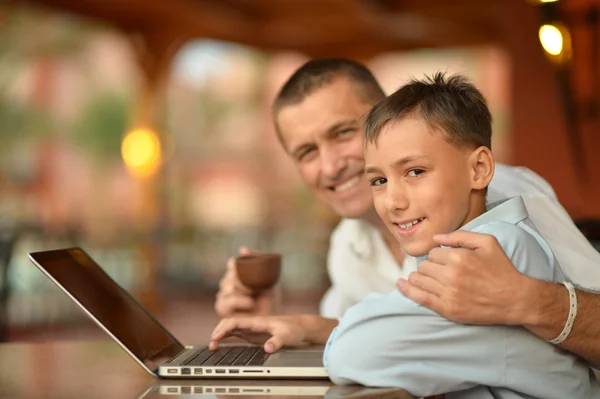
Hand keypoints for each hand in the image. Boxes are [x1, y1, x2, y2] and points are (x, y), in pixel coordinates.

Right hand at [209, 315, 313, 352]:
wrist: (300, 327)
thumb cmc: (294, 329)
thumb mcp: (287, 336)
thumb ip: (277, 342)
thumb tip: (267, 348)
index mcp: (258, 321)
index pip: (236, 321)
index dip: (224, 329)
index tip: (216, 337)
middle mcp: (252, 323)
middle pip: (230, 323)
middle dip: (219, 331)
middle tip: (212, 344)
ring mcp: (252, 328)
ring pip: (231, 328)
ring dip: (221, 335)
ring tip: (213, 346)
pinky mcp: (253, 334)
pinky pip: (236, 333)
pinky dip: (227, 337)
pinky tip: (222, 343)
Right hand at [214, 247, 278, 316]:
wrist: (272, 319)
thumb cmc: (270, 298)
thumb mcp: (268, 276)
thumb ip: (258, 259)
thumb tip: (242, 249)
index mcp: (236, 274)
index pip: (232, 263)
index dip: (240, 265)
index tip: (253, 272)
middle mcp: (227, 283)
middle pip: (229, 275)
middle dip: (243, 280)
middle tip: (257, 288)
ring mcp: (223, 296)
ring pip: (227, 286)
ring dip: (242, 290)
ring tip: (254, 295)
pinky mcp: (222, 309)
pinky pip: (225, 301)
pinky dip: (239, 301)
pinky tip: (250, 303)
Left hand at [397, 231, 534, 324]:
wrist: (516, 299)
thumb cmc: (502, 268)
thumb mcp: (487, 242)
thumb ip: (460, 236)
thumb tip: (436, 237)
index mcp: (459, 257)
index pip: (433, 252)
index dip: (439, 255)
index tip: (447, 260)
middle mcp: (451, 275)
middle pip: (424, 266)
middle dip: (430, 266)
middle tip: (440, 270)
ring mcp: (448, 294)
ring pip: (419, 280)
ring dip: (420, 277)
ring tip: (426, 277)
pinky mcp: (448, 309)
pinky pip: (420, 298)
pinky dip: (407, 290)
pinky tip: (400, 284)